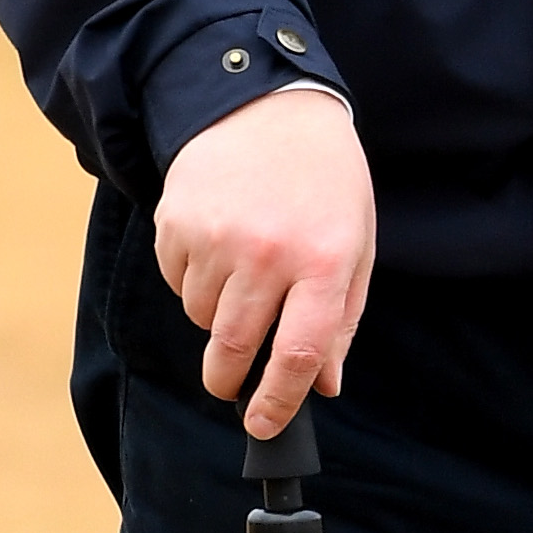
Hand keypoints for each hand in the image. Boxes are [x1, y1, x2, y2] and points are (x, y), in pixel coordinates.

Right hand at [153, 86, 376, 436]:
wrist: (268, 105)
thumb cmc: (324, 178)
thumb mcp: (356, 239)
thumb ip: (343, 317)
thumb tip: (325, 384)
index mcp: (325, 258)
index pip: (300, 353)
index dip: (280, 401)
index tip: (267, 426)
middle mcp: (269, 253)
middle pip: (235, 350)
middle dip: (230, 378)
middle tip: (235, 379)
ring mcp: (218, 239)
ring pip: (201, 320)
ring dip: (217, 314)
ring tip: (244, 266)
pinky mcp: (177, 225)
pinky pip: (176, 283)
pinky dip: (193, 278)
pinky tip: (219, 239)